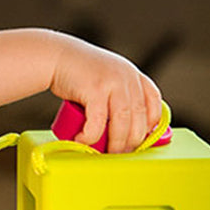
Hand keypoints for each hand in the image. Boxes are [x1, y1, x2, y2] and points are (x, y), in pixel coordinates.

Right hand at [51, 36, 161, 153]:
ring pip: (122, 123)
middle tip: (122, 153)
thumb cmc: (79, 72)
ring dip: (116, 144)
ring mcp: (112, 82)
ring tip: (107, 153)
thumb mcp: (107, 77)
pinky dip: (91, 136)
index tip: (141, 138)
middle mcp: (126, 77)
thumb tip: (126, 126)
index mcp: (132, 74)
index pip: (154, 102)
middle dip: (132, 141)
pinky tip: (83, 140)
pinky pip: (98, 122)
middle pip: (139, 117)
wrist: (55, 56)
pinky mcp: (94, 90)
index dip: (151, 123)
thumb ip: (119, 93)